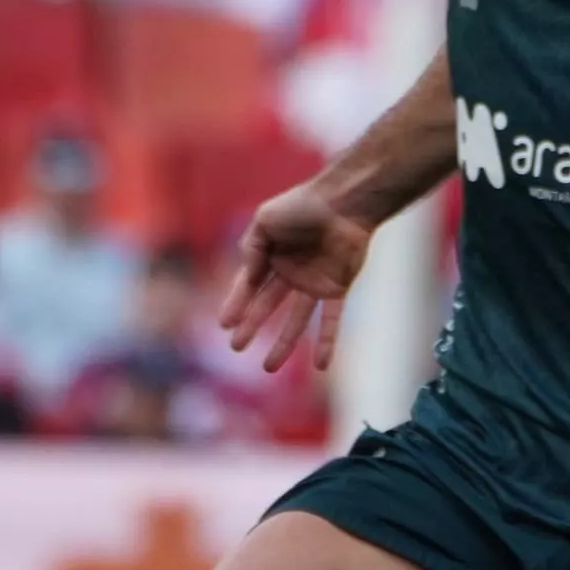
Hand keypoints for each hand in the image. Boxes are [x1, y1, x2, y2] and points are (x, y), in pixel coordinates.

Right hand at [216, 180, 372, 374]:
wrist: (346, 201)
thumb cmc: (303, 205)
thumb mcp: (265, 221)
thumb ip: (252, 250)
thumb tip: (246, 279)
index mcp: (271, 254)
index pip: (249, 285)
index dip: (236, 304)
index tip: (224, 325)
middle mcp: (291, 271)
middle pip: (268, 305)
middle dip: (252, 326)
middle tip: (236, 348)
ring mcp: (315, 281)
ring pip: (297, 319)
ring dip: (284, 343)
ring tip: (268, 367)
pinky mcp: (338, 286)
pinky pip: (331, 318)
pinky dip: (328, 341)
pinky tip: (322, 365)